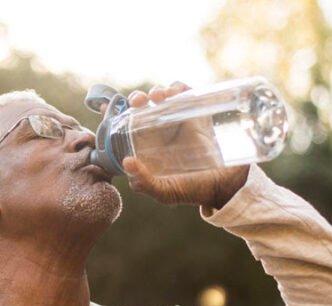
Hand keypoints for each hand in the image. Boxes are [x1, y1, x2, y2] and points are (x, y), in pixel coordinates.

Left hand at [118, 82, 248, 208]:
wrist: (226, 185)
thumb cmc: (193, 190)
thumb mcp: (166, 192)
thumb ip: (145, 183)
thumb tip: (127, 162)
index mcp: (147, 147)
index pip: (126, 126)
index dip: (114, 113)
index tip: (105, 107)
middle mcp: (160, 132)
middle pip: (143, 107)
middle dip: (137, 98)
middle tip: (138, 101)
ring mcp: (179, 121)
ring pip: (163, 97)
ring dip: (157, 91)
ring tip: (159, 97)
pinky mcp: (197, 113)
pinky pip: (186, 93)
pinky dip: (179, 88)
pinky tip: (175, 92)